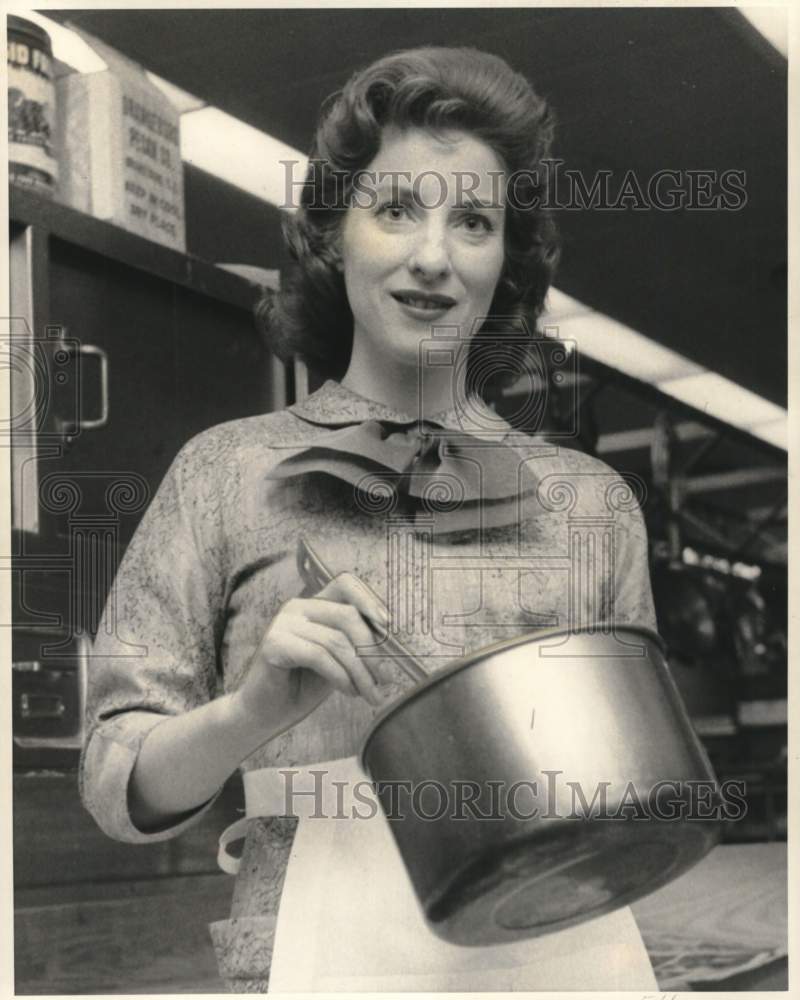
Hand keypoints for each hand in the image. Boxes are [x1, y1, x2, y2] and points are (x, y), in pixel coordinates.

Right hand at [231, 573, 389, 738]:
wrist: (265, 714)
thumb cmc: (302, 686)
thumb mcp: (337, 660)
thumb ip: (355, 644)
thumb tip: (391, 639)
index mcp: (313, 605)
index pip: (345, 584)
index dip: (369, 600)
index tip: (387, 625)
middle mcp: (296, 607)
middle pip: (347, 615)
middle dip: (371, 650)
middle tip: (384, 679)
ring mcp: (283, 623)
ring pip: (337, 641)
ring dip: (359, 672)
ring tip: (368, 693)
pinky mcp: (274, 643)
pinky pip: (319, 655)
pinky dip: (340, 676)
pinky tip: (348, 692)